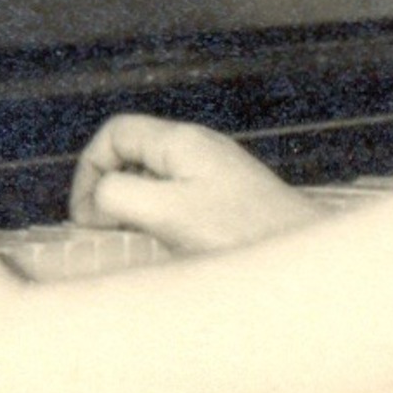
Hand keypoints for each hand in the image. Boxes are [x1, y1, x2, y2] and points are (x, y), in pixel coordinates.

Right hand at [70, 115, 319, 253]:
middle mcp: (200, 149)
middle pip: (133, 154)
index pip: (116, 133)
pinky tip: (167, 249)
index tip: (86, 217)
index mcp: (183, 141)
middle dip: (108, 189)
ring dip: (133, 208)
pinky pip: (177, 199)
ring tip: (132, 243)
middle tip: (103, 233)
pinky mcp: (229, 200)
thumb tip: (97, 200)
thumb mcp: (169, 213)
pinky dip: (158, 219)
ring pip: (154, 179)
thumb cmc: (245, 235)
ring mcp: (217, 173)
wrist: (306, 260)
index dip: (89, 170)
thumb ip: (121, 196)